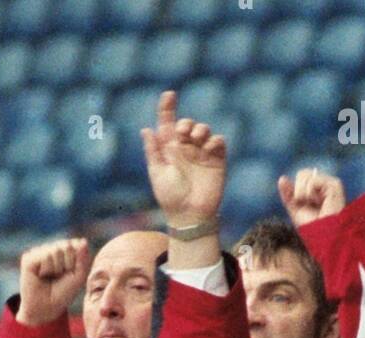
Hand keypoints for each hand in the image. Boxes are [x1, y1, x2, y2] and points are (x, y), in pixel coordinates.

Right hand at [16, 238, 89, 326]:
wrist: (47, 307)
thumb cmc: (63, 293)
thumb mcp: (79, 276)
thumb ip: (83, 258)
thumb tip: (83, 241)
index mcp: (63, 252)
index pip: (75, 245)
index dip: (76, 262)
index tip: (69, 274)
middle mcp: (50, 250)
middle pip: (66, 246)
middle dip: (67, 264)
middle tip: (59, 277)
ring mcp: (39, 253)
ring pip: (55, 250)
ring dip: (56, 268)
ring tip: (50, 277)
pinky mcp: (28, 258)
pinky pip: (45, 256)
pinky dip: (46, 269)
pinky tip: (41, 275)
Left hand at [141, 90, 225, 225]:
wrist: (190, 215)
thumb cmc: (171, 197)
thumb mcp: (157, 173)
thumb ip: (153, 151)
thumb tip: (146, 129)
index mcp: (170, 149)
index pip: (168, 124)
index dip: (168, 108)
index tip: (169, 95)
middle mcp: (186, 148)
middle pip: (187, 125)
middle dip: (186, 123)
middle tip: (182, 132)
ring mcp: (202, 153)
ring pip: (204, 130)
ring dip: (200, 129)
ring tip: (196, 138)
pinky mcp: (217, 160)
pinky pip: (218, 142)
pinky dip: (214, 140)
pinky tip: (208, 147)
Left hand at [278, 168, 345, 227]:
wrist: (323, 237)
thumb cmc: (312, 227)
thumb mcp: (295, 209)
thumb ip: (288, 194)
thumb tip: (281, 178)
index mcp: (319, 188)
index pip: (301, 176)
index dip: (296, 190)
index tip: (303, 204)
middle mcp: (326, 183)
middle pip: (302, 173)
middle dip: (299, 192)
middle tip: (309, 205)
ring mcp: (331, 183)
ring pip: (306, 176)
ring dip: (303, 194)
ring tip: (315, 205)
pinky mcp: (334, 185)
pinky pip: (312, 181)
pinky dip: (310, 193)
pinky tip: (319, 202)